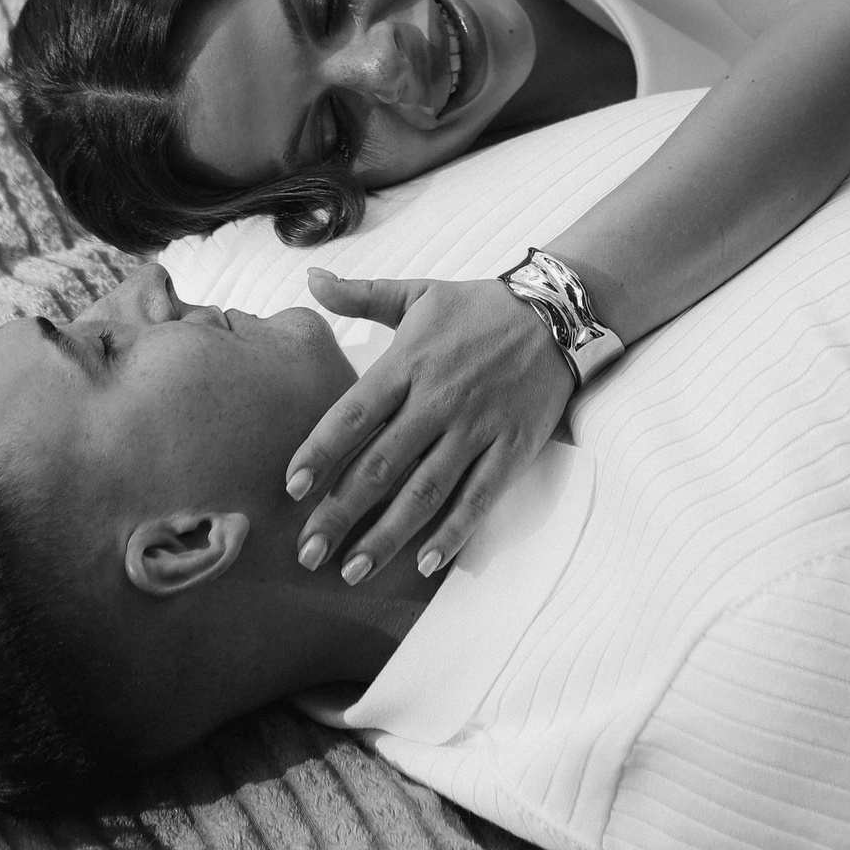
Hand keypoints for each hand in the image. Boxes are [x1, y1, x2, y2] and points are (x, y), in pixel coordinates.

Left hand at [285, 272, 574, 582]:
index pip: (355, 413)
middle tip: (307, 552)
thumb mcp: (418, 292)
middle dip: (341, 512)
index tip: (291, 488)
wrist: (558, 313)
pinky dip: (455, 532)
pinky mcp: (512, 448)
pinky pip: (480, 496)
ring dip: (387, 535)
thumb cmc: (478, 306)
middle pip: (381, 464)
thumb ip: (360, 295)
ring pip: (425, 490)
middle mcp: (439, 399)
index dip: (321, 451)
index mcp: (409, 362)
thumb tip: (309, 279)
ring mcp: (477, 427)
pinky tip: (427, 564)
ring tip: (353, 570)